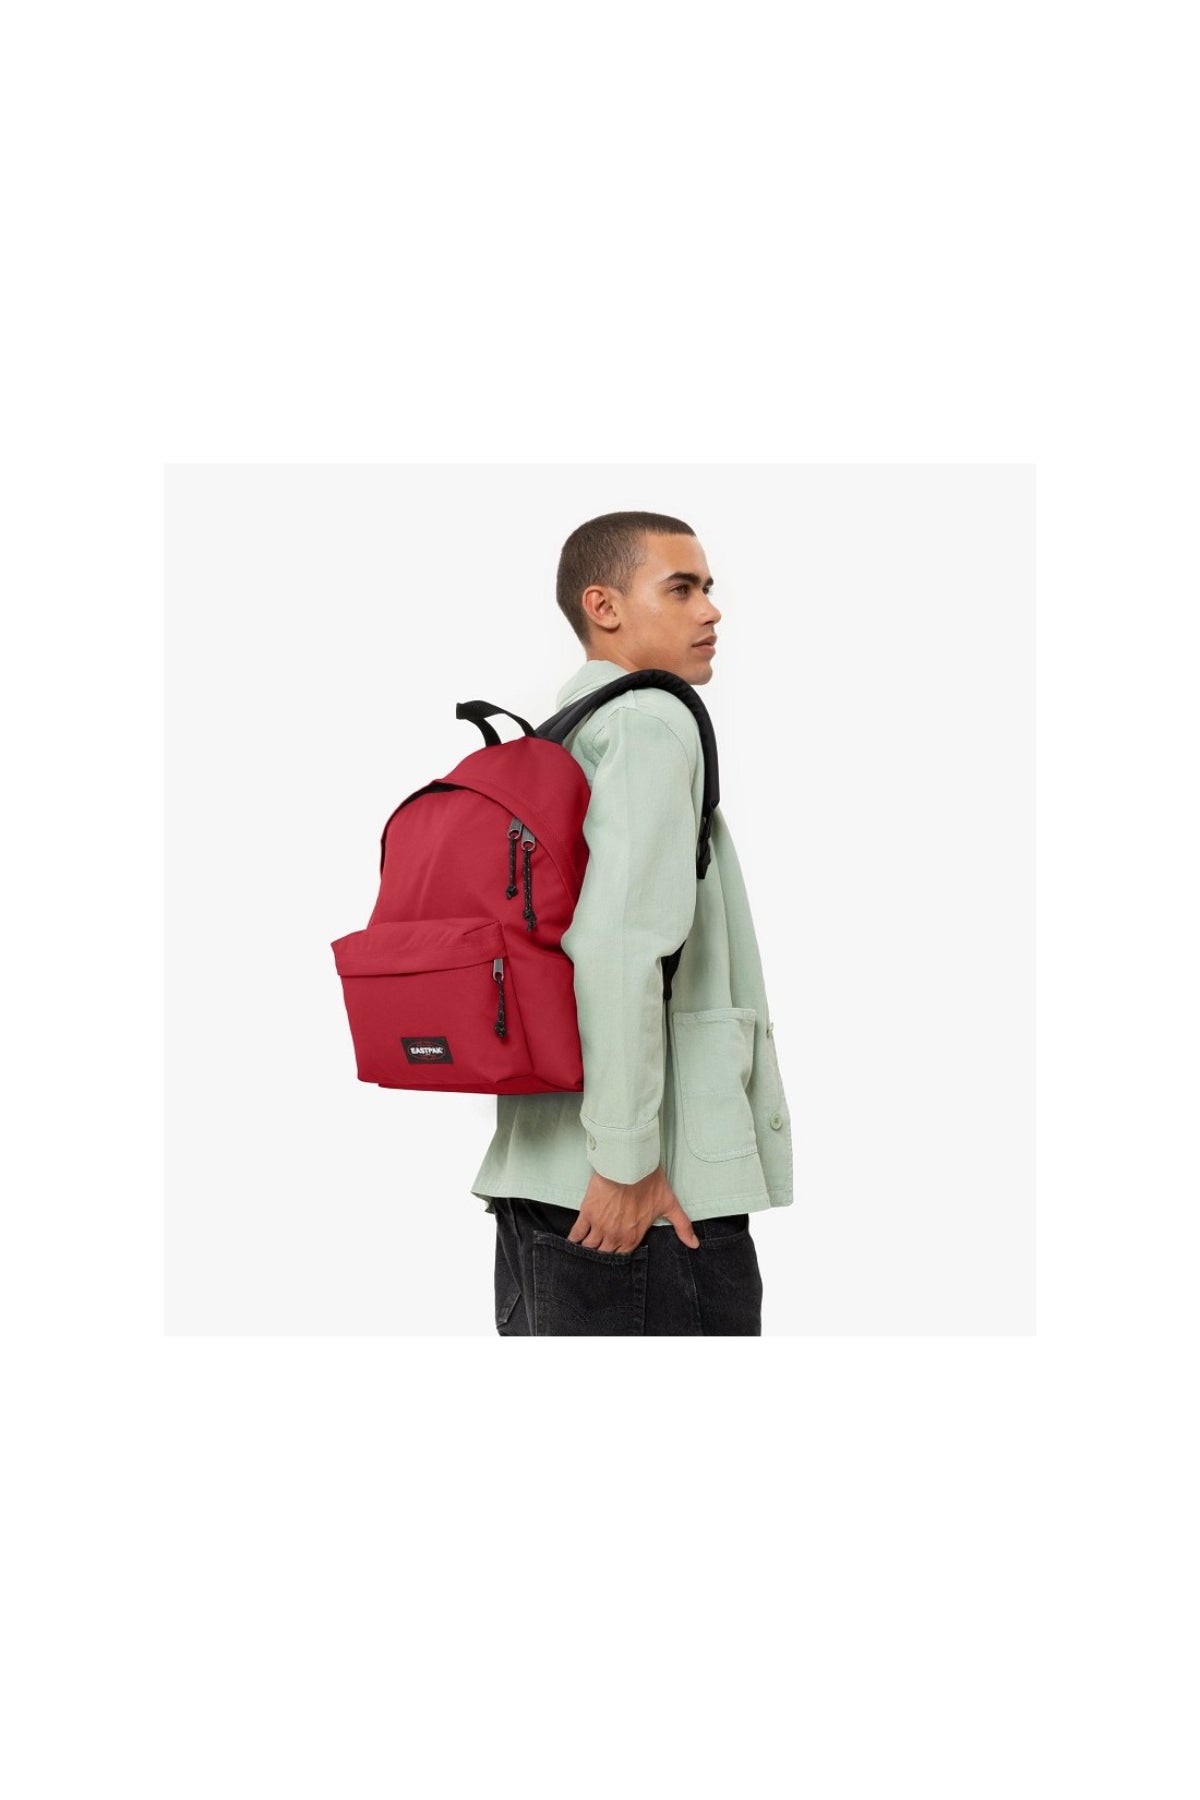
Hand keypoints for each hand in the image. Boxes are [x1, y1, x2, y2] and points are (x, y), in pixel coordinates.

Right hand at [568, 1164, 699, 1254]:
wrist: (630, 1165)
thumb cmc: (650, 1183)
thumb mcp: (670, 1204)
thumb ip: (682, 1226)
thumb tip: (694, 1244)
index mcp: (632, 1238)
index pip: (620, 1257)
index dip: (616, 1256)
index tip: (612, 1254)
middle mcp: (615, 1236)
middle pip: (603, 1254)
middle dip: (600, 1255)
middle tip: (596, 1254)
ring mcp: (600, 1226)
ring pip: (589, 1247)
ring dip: (586, 1249)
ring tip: (582, 1251)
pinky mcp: (587, 1214)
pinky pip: (577, 1233)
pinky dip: (573, 1239)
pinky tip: (571, 1242)